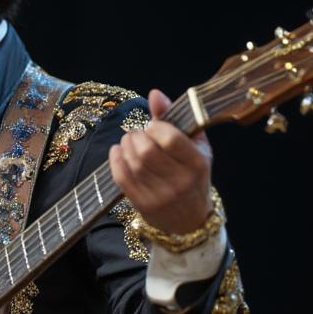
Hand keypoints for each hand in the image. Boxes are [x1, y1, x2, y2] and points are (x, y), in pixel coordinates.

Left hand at [108, 89, 212, 234]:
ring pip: (133, 164)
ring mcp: (161, 196)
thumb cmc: (193, 176)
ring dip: (125, 146)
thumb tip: (154, 94)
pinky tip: (117, 152)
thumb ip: (174, 118)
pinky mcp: (144, 206)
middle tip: (136, 134)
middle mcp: (180, 181)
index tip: (152, 126)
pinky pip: (122, 178)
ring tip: (128, 142)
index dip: (155, 127)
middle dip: (136, 136)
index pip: (170, 139)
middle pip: (147, 151)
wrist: (190, 219)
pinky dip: (115, 161)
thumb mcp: (194, 146)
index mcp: (197, 163)